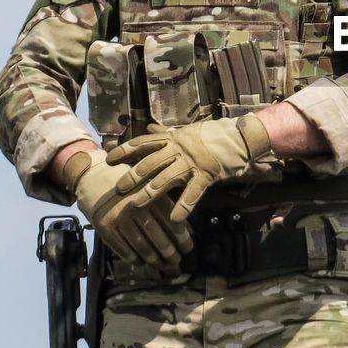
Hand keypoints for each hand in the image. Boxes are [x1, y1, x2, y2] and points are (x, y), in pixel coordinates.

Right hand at [66, 150, 191, 268]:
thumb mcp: (148, 184)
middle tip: (177, 261)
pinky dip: (133, 257)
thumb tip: (183, 228)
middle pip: (157, 236)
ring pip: (140, 245)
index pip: (170, 220)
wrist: (93, 174)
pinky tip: (141, 263)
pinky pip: (122, 247)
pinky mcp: (104, 227)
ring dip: (153, 259)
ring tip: (163, 266)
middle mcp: (135, 207)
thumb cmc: (127, 181)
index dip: (181, 237)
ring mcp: (118, 218)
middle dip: (169, 252)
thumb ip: (163, 202)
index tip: (188, 248)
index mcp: (150, 195)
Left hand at [106, 114, 272, 221]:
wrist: (238, 137)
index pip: (144, 143)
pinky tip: (175, 218)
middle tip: (117, 188)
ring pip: (167, 178)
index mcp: (173, 139)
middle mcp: (179, 149)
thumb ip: (167, 133)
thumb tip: (150, 128)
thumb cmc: (210, 136)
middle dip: (133, 176)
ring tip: (136, 204)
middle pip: (151, 162)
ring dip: (150, 192)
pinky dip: (184, 205)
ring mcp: (192, 162)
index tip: (109, 158)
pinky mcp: (206, 175)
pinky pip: (193, 192)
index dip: (126, 150)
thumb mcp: (186, 131)